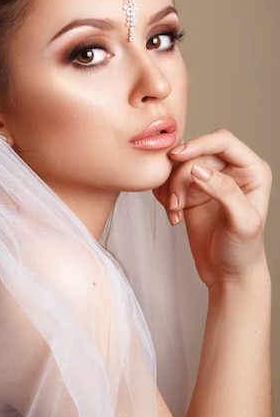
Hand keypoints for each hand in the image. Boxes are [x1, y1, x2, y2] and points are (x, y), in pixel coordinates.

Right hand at [154, 129, 271, 287]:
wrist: (228, 275)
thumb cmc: (243, 252)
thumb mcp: (242, 222)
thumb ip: (224, 191)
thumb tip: (198, 169)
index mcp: (251, 170)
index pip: (222, 141)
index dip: (199, 143)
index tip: (177, 156)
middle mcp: (231, 170)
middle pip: (195, 154)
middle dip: (180, 178)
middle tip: (176, 204)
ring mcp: (209, 179)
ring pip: (178, 167)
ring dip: (171, 190)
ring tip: (175, 213)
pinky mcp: (191, 191)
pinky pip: (169, 180)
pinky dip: (165, 195)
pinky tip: (173, 214)